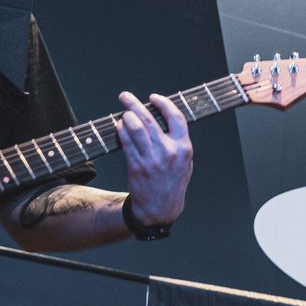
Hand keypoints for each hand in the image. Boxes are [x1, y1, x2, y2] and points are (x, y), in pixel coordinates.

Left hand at [118, 92, 192, 226]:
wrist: (161, 208)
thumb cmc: (172, 182)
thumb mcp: (185, 162)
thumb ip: (178, 141)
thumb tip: (162, 117)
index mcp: (184, 148)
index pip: (175, 117)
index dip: (163, 103)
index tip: (153, 97)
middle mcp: (169, 152)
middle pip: (149, 119)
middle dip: (134, 103)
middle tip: (125, 96)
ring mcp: (152, 160)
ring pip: (135, 128)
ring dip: (126, 116)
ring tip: (124, 113)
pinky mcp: (137, 166)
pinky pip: (126, 142)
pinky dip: (121, 131)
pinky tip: (120, 127)